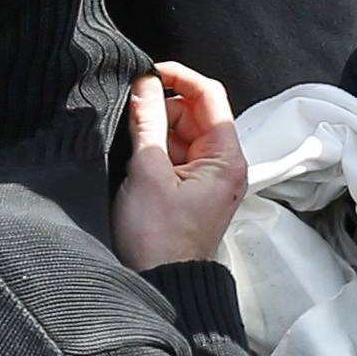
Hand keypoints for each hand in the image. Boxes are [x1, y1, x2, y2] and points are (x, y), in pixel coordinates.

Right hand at [111, 61, 245, 271]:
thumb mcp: (147, 173)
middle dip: (162, 106)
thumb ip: (147, 123)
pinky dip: (155, 148)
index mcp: (227, 158)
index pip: (210, 96)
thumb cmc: (159, 239)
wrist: (161, 284)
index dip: (180, 77)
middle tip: (130, 111)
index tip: (149, 71)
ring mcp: (208, 177)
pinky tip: (135, 156)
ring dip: (155, 128)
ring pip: (181, 133)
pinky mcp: (190, 189)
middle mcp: (224, 165)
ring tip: (130, 142)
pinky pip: (174, 154)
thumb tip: (144, 84)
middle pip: (195, 113)